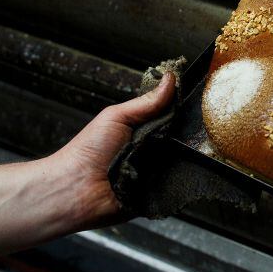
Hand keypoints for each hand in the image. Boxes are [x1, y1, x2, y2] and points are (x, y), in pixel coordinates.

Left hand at [46, 72, 175, 228]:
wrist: (77, 189)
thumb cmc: (87, 152)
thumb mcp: (117, 116)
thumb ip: (146, 102)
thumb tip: (169, 79)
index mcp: (141, 130)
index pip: (171, 116)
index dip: (182, 108)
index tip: (194, 98)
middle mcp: (151, 150)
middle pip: (181, 138)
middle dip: (184, 133)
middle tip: (186, 126)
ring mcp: (156, 172)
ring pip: (183, 161)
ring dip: (181, 156)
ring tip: (173, 151)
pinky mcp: (159, 192)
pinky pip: (178, 182)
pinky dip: (179, 177)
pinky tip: (174, 170)